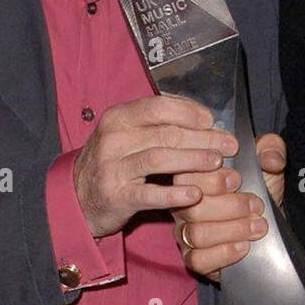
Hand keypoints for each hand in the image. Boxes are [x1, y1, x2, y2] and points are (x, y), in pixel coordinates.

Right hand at [73, 95, 237, 236]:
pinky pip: (150, 194)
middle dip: (202, 138)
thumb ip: (157, 122)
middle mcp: (113, 139)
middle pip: (165, 133)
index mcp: (118, 117)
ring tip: (217, 163)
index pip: (158, 106)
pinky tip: (195, 194)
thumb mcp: (125, 134)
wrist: (77, 197)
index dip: (189, 112)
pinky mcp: (116, 196)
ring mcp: (113, 168)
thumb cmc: (112, 162)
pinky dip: (175, 194)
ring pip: (159, 158)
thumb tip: (200, 114)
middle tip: (228, 145)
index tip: (212, 120)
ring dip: (193, 160)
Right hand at [173, 133, 286, 279]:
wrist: (268, 220)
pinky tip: (244, 246)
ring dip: (233, 230)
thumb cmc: (260, 187)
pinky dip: (223, 253)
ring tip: (258, 227)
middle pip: (193, 207)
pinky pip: (197, 259)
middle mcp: (182, 203)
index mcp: (193, 175)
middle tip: (257, 206)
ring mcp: (184, 232)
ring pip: (197, 234)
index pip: (186, 176)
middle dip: (231, 207)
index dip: (212, 179)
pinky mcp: (193, 257)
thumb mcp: (267, 163)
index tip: (238, 179)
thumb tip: (271, 158)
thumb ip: (270, 149)